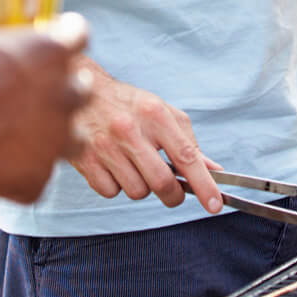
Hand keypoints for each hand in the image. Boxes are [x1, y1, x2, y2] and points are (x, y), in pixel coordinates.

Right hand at [0, 14, 91, 203]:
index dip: (62, 37)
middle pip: (82, 89)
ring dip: (55, 137)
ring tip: (24, 137)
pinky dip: (21, 175)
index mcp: (48, 50)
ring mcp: (53, 141)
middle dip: (60, 90)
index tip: (49, 42)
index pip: (78, 34)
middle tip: (32, 94)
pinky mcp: (34, 180)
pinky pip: (38, 179)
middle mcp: (62, 94)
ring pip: (76, 139)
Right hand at [67, 65, 223, 215]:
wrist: (81, 91)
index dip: (204, 184)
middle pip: (161, 182)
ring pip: (137, 191)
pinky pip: (111, 192)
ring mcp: (105, 146)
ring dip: (142, 187)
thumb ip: (188, 142)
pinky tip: (113, 166)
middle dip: (173, 195)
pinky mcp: (85, 160)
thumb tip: (213, 170)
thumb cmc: (128, 105)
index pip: (186, 156)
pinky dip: (116, 186)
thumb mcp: (162, 112)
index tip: (214, 205)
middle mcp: (129, 129)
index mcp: (155, 114)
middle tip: (173, 191)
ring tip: (134, 165)